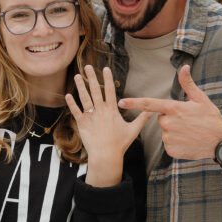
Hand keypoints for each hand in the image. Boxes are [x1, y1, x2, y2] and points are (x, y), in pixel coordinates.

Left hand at [66, 65, 151, 186]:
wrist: (106, 155)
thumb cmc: (120, 144)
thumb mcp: (133, 130)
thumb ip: (142, 119)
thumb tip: (153, 112)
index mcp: (112, 110)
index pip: (110, 91)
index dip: (108, 79)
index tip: (106, 68)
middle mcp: (101, 110)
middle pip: (96, 90)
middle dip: (92, 77)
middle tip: (88, 66)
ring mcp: (91, 116)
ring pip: (85, 98)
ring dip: (81, 86)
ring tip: (78, 76)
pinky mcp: (82, 124)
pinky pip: (76, 111)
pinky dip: (72, 104)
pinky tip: (68, 95)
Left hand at [118, 65, 221, 159]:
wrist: (221, 142)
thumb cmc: (211, 118)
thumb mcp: (201, 99)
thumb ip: (188, 83)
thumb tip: (184, 67)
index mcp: (174, 108)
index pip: (149, 104)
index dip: (133, 103)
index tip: (120, 102)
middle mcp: (169, 123)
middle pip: (161, 118)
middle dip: (171, 118)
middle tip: (187, 121)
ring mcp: (169, 138)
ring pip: (165, 132)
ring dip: (174, 131)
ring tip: (190, 132)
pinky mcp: (171, 150)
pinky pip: (168, 144)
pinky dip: (176, 143)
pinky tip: (188, 142)